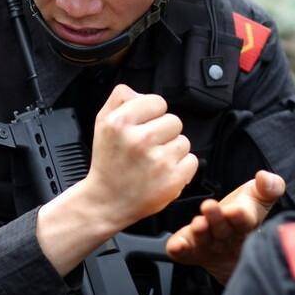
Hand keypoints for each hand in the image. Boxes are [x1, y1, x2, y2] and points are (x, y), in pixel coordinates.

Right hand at [36, 84, 198, 276]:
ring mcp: (157, 160)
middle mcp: (139, 140)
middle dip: (164, 132)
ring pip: (184, 141)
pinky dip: (181, 168)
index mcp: (120, 122)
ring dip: (172, 150)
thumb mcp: (102, 122)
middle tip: (148, 147)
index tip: (144, 126)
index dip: (153, 114)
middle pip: (174, 121)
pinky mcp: (172, 179)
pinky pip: (192, 161)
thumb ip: (120, 98)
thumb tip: (141, 93)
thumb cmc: (108, 162)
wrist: (106, 201)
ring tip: (153, 161)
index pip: (158, 102)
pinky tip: (163, 173)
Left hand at [166, 170, 285, 284]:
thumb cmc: (243, 213)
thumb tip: (265, 177)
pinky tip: (175, 246)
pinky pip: (184, 254)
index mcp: (245, 224)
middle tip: (208, 206)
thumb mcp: (258, 197)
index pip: (245, 221)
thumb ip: (268, 187)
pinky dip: (180, 250)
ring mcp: (208, 246)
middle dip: (216, 219)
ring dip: (200, 233)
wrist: (231, 246)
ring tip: (197, 224)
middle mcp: (226, 238)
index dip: (240, 216)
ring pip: (204, 241)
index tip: (236, 210)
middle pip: (222, 231)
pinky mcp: (190, 252)